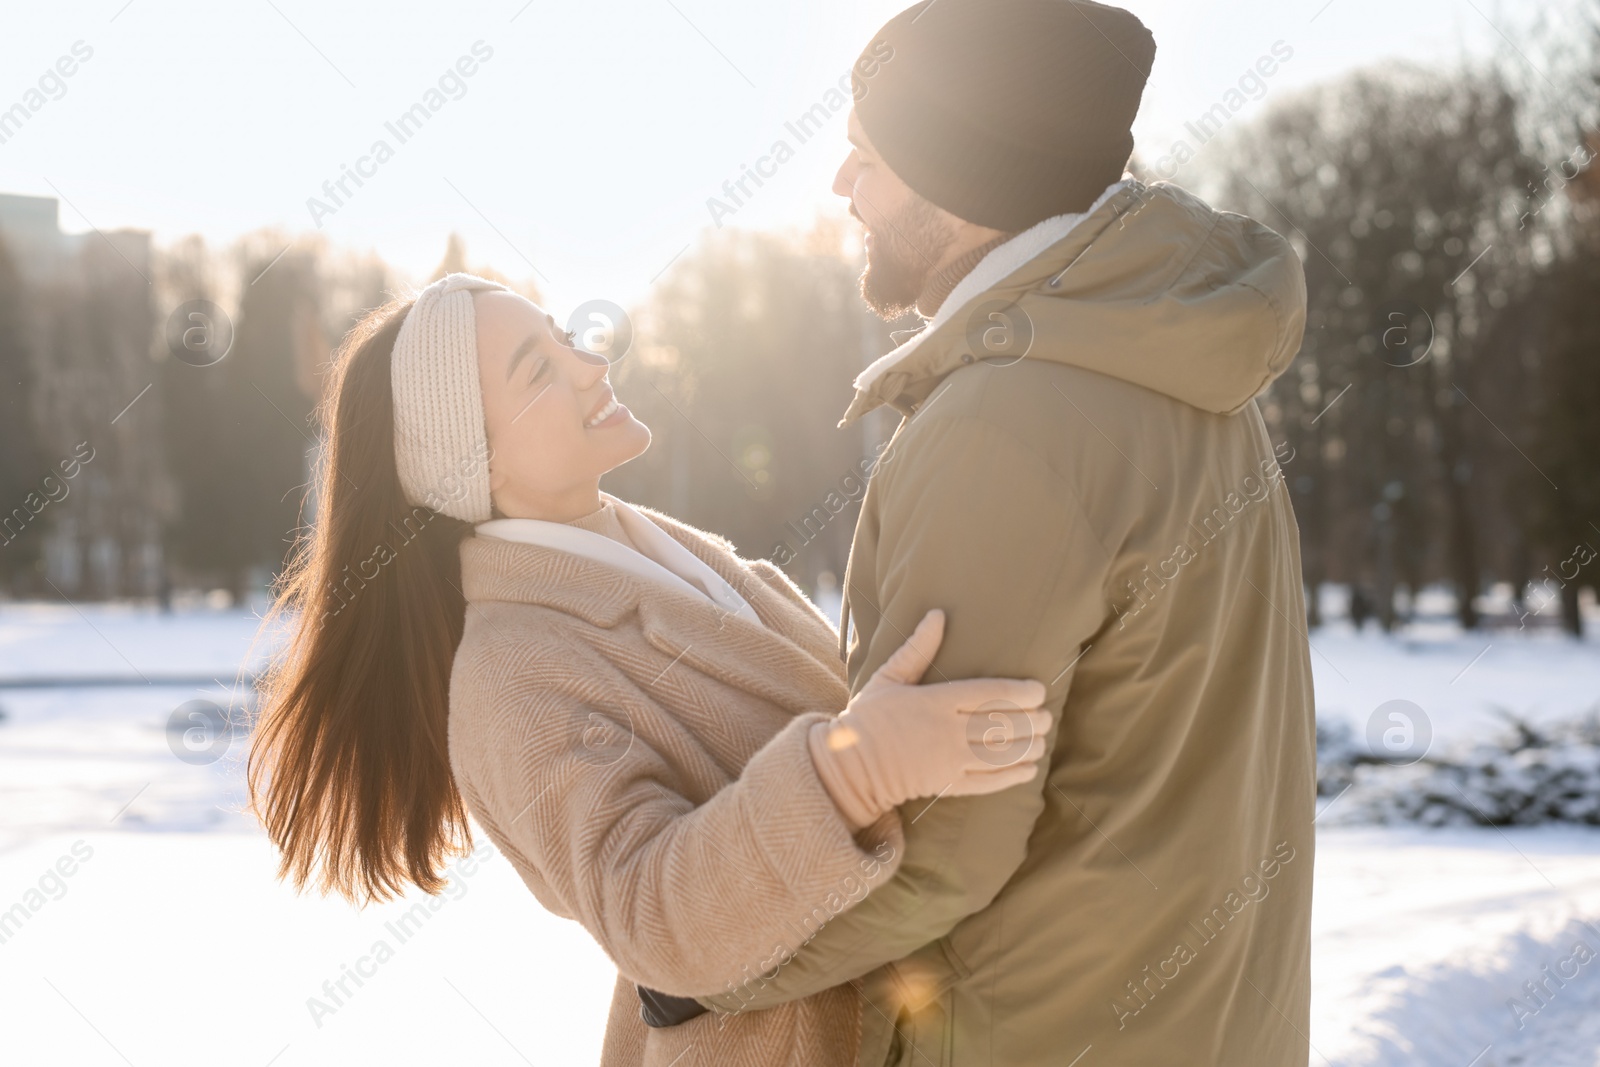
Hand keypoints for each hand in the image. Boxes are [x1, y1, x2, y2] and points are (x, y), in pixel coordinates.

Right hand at [808, 610, 1051, 828]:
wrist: (850, 764)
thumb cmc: (869, 717)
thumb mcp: (889, 677)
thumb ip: (917, 649)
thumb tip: (937, 615)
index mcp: (935, 701)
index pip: (989, 694)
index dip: (1020, 693)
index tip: (1039, 691)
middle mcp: (947, 730)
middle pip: (1002, 724)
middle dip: (1031, 721)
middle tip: (1047, 717)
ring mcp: (948, 760)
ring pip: (1000, 753)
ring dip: (1028, 747)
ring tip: (1042, 740)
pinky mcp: (947, 785)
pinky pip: (988, 782)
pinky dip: (1012, 776)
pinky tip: (1029, 769)